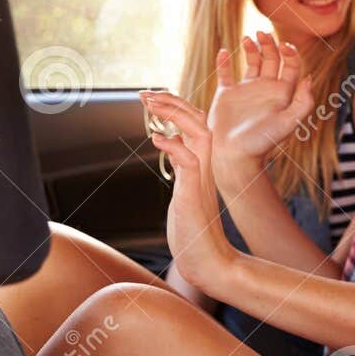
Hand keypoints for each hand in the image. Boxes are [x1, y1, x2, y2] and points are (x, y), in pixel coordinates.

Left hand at [139, 90, 237, 296]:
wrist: (209, 262)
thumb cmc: (194, 232)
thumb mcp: (184, 190)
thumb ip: (182, 166)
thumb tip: (171, 142)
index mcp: (202, 166)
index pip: (195, 125)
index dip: (176, 106)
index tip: (152, 97)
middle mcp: (205, 168)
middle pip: (199, 121)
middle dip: (173, 101)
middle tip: (146, 93)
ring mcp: (200, 180)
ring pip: (199, 133)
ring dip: (176, 114)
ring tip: (151, 103)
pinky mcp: (193, 194)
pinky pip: (189, 162)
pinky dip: (174, 146)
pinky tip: (157, 138)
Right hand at [148, 35, 316, 202]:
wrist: (235, 156)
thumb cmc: (263, 142)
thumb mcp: (288, 123)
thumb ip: (303, 102)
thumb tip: (309, 78)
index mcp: (282, 94)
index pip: (290, 66)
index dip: (290, 53)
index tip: (284, 45)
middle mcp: (265, 90)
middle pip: (271, 59)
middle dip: (269, 44)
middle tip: (262, 34)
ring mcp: (245, 91)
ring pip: (251, 62)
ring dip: (251, 48)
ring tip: (247, 39)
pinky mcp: (226, 95)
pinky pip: (225, 73)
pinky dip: (224, 61)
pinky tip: (225, 51)